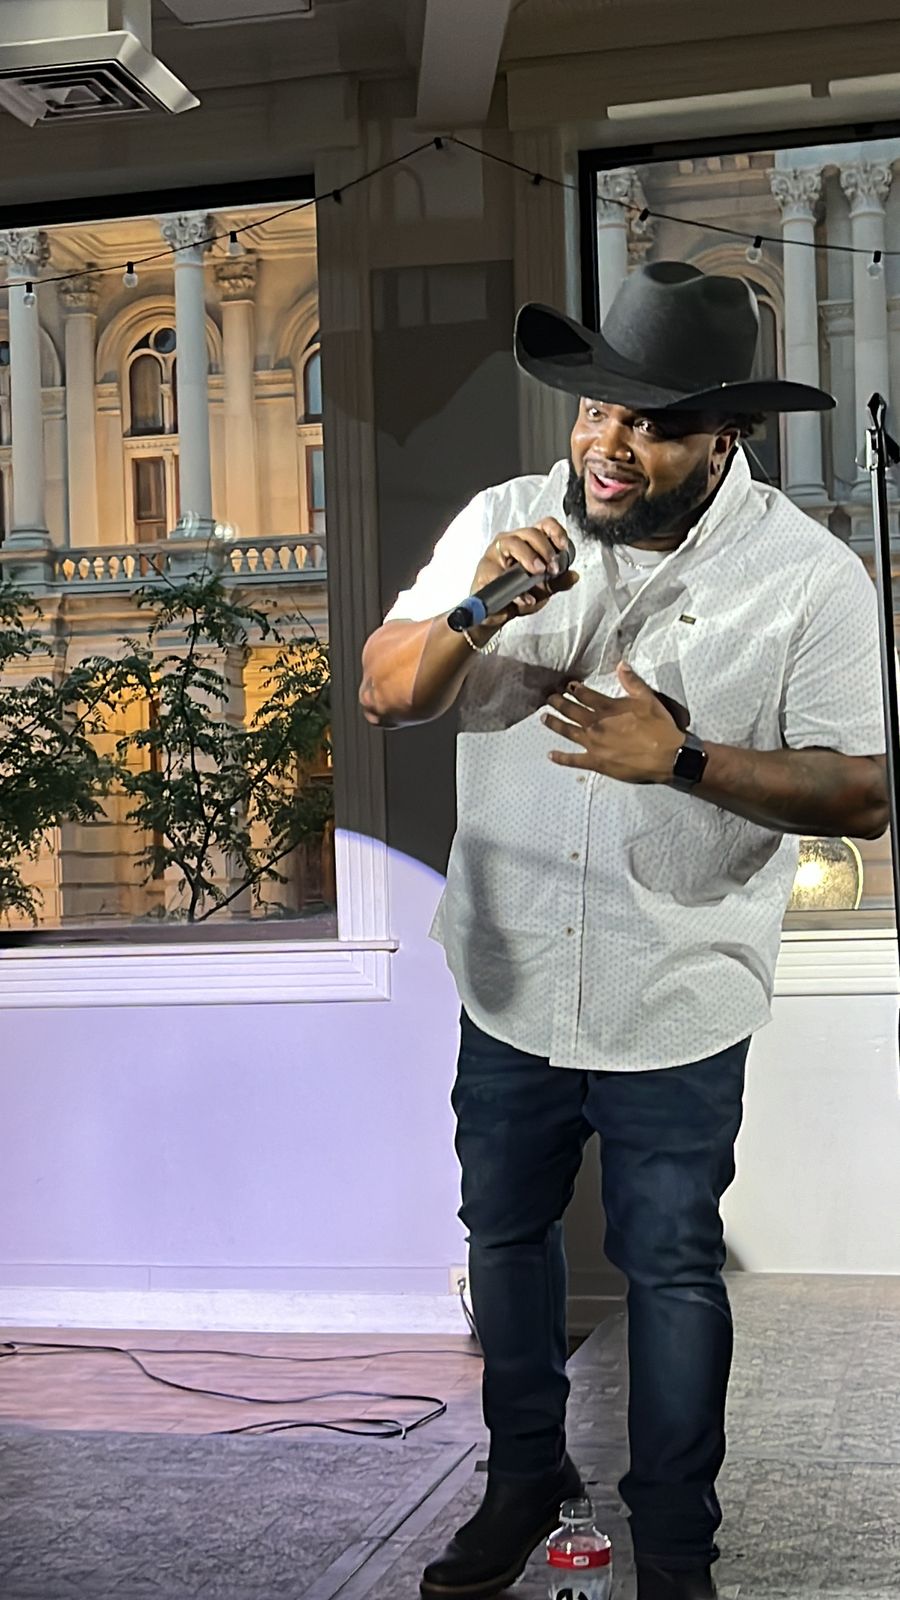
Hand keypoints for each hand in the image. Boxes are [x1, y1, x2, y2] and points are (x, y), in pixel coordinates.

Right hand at [466, 517, 578, 638]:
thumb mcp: (543, 589)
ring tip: (538, 573)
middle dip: (545, 549)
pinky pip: (500, 574)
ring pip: (512, 544)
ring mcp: (495, 554)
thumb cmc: (516, 594)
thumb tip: (574, 576)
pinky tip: (526, 598)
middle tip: (552, 568)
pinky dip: (516, 588)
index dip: (555, 531)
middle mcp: (510, 542)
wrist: (495, 614)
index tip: (563, 547)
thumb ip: (558, 582)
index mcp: (527, 542)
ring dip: (529, 557)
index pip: (543, 525)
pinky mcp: (484, 571)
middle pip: (529, 533)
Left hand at [542, 662, 684, 783]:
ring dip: (554, 724)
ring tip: (543, 718)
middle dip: (558, 703)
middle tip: (548, 698)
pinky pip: (574, 760)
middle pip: (571, 711)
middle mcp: (596, 724)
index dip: (574, 688)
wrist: (667, 757)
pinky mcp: (596, 762)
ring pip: (568, 731)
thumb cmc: (660, 727)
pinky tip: (550, 755)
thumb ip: (632, 682)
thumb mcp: (649, 699)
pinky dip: (561, 758)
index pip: (584, 694)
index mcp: (607, 708)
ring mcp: (593, 744)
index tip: (567, 685)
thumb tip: (621, 664)